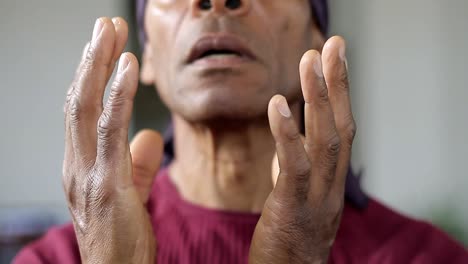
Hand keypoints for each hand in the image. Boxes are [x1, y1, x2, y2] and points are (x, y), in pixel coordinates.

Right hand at [62, 17, 162, 262]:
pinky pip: (112, 130)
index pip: (80, 112)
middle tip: (104, 25)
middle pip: (78, 100)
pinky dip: (117, 94)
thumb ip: (138, 164)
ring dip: (98, 65)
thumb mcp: (129, 194)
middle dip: (90, 59)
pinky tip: (126, 67)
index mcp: (80, 167)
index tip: (105, 48)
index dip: (90, 77)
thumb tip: (149, 135)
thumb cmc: (123, 239)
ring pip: (86, 106)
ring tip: (109, 31)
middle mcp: (75, 166)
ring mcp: (87, 174)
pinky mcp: (107, 184)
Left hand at [249, 36, 355, 262]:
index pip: (343, 131)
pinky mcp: (294, 210)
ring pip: (326, 141)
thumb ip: (298, 172)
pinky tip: (278, 103)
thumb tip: (289, 146)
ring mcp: (317, 199)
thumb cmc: (290, 243)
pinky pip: (295, 167)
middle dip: (338, 84)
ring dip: (320, 98)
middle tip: (333, 44)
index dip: (341, 95)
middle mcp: (332, 188)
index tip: (335, 61)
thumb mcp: (300, 202)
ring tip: (311, 61)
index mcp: (332, 184)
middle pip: (341, 127)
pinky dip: (288, 133)